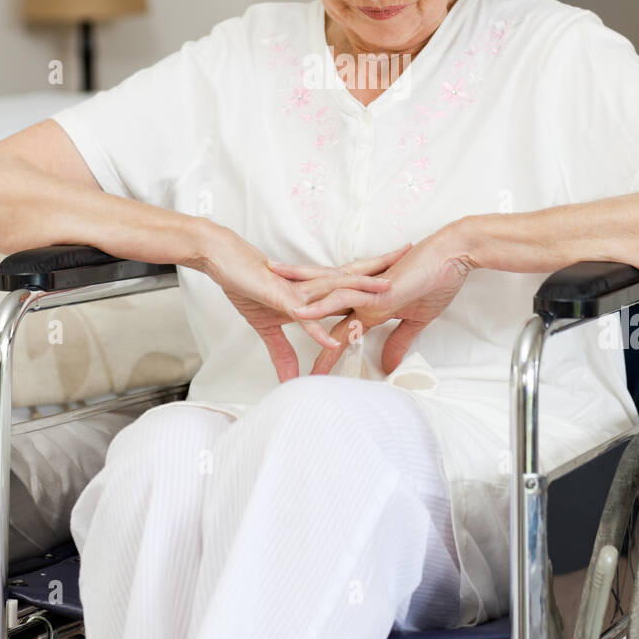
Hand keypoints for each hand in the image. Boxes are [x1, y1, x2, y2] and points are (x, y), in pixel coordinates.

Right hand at [203, 228, 403, 383]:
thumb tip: (293, 378)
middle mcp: (312, 287)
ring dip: (361, 293)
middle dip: (384, 270)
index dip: (378, 277)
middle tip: (415, 260)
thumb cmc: (247, 285)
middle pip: (354, 277)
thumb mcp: (267, 325)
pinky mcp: (280, 299)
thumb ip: (283, 352)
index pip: (353, 281)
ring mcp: (299, 292)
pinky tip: (334, 340)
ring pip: (335, 291)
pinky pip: (303, 317)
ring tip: (389, 295)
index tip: (406, 273)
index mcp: (316, 289)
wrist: (223, 260)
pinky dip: (318, 330)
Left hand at [279, 225, 477, 375]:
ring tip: (261, 311)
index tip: (300, 356)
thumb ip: (398, 341)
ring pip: (318, 301)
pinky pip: (338, 301)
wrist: (453, 255)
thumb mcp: (416, 319)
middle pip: (314, 306)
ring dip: (292, 309)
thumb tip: (388, 364)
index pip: (332, 323)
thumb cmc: (436, 280)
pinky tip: (298, 315)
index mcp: (364, 301)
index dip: (316, 339)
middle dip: (286, 313)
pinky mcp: (370, 291)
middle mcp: (356, 295)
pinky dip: (319, 310)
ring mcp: (361, 292)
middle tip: (255, 313)